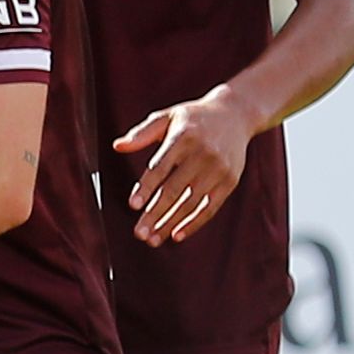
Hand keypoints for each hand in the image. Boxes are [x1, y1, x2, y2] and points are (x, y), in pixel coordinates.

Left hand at [117, 90, 256, 245]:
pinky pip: (210, 207)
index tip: (133, 205)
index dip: (146, 187)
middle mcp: (203, 154)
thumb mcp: (167, 117)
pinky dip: (194, 223)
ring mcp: (218, 169)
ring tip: (153, 239)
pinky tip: (177, 235)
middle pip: (174, 190)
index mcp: (183, 137)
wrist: (235, 114)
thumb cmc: (193, 118)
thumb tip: (118, 146)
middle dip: (155, 214)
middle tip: (139, 233)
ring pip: (191, 203)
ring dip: (171, 223)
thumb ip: (142, 133)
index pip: (160, 167)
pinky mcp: (230, 181)